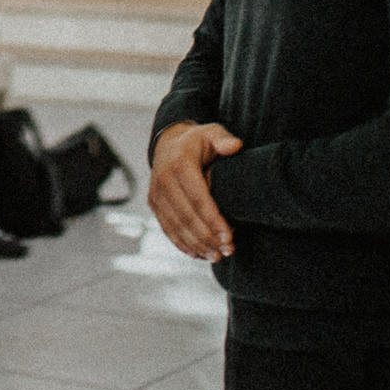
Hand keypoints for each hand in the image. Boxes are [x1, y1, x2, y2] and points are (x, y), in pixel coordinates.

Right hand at [148, 121, 241, 262]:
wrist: (168, 144)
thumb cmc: (196, 142)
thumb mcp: (211, 133)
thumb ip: (223, 139)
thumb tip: (235, 146)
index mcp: (180, 164)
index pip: (198, 198)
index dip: (213, 220)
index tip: (229, 236)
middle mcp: (164, 181)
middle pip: (187, 217)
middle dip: (208, 237)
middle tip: (228, 250)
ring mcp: (156, 195)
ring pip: (176, 227)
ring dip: (197, 245)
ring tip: (217, 256)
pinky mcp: (154, 205)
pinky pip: (167, 229)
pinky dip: (183, 245)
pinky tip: (199, 255)